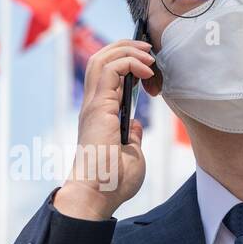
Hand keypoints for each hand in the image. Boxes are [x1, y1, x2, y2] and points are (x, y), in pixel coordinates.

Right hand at [54, 39, 155, 220]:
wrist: (98, 195)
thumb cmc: (112, 182)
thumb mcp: (131, 154)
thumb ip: (132, 137)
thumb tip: (135, 126)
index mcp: (99, 115)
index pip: (106, 75)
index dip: (126, 62)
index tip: (149, 68)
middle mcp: (93, 106)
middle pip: (101, 59)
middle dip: (126, 47)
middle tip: (149, 50)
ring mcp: (93, 105)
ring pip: (102, 58)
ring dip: (127, 51)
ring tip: (149, 56)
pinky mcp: (98, 107)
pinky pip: (111, 70)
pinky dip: (130, 63)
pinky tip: (147, 71)